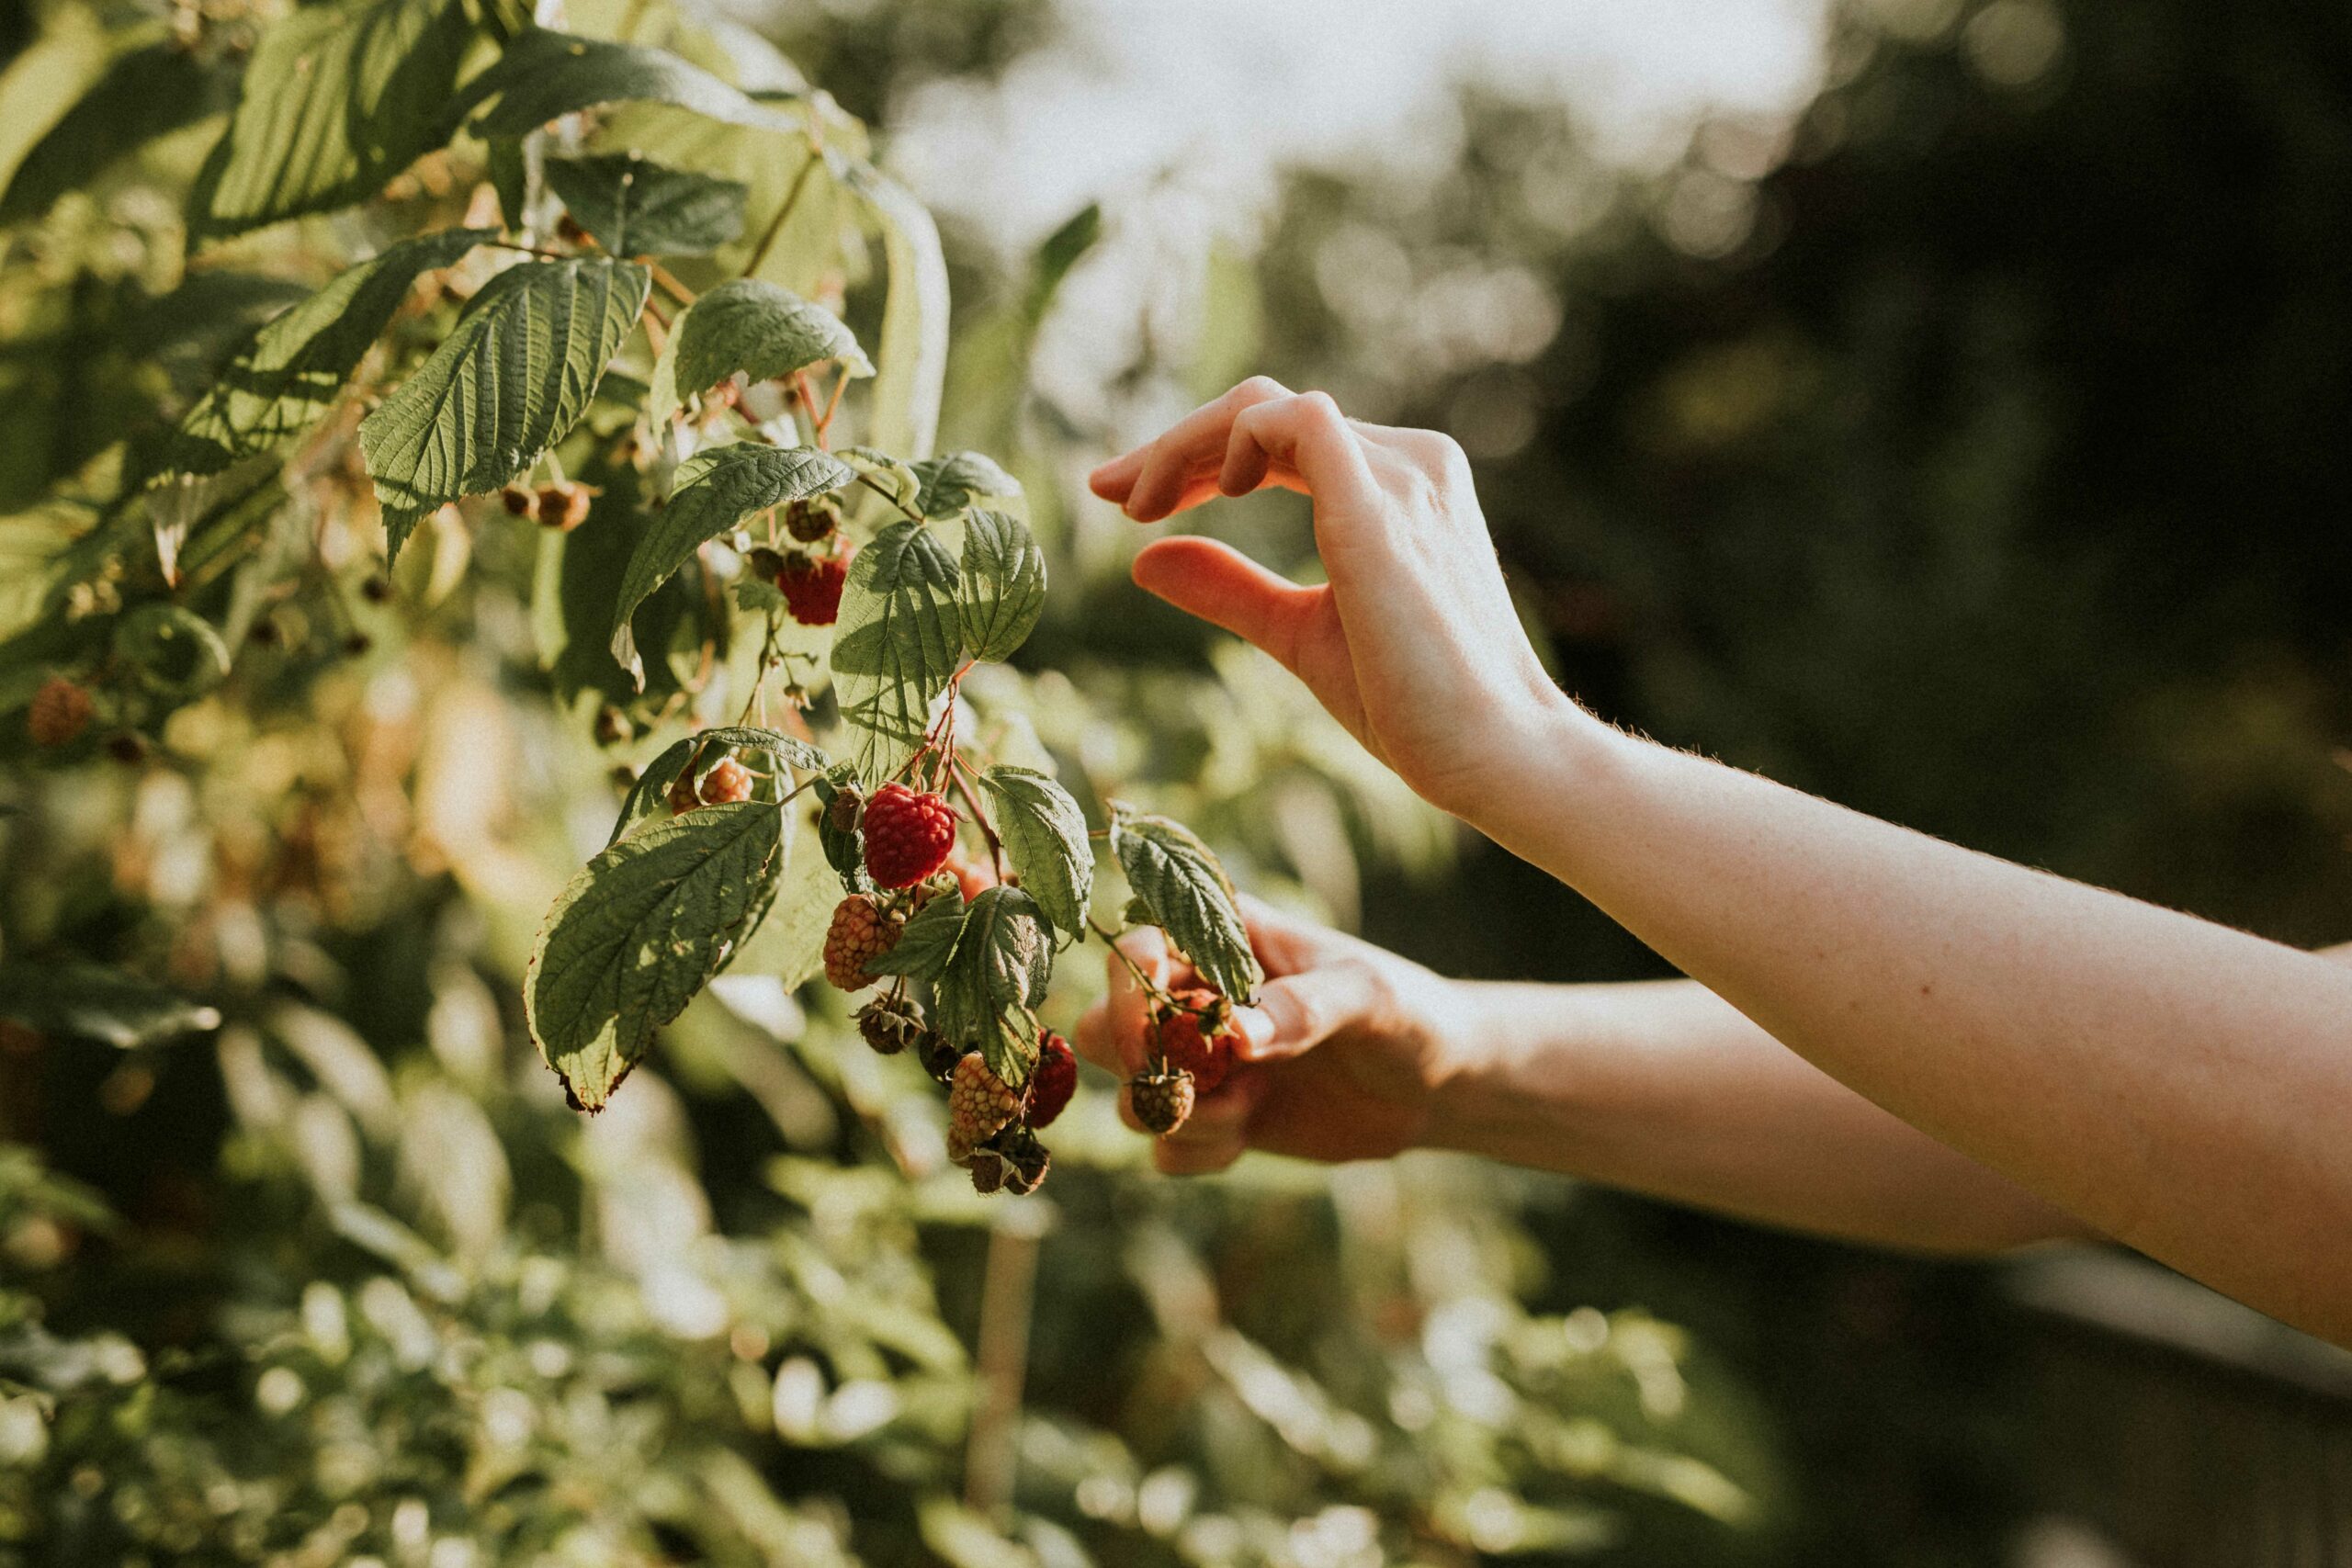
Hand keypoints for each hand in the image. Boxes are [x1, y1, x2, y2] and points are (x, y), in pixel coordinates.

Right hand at [1074, 896, 1471, 1174]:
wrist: (1437, 1083)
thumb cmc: (1405, 1012)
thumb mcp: (1367, 997)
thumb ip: (1303, 1008)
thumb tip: (1236, 1036)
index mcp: (1222, 939)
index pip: (1137, 947)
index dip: (1130, 986)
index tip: (1162, 1028)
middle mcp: (1195, 997)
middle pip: (1106, 1023)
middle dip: (1135, 1060)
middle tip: (1193, 1082)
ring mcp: (1202, 1063)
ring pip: (1129, 1091)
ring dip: (1177, 1112)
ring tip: (1247, 1107)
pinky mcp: (1217, 1119)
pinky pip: (1167, 1147)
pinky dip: (1198, 1151)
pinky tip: (1251, 1132)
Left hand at [1089, 378, 1579, 821]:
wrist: (1495, 754)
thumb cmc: (1415, 705)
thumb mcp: (1300, 634)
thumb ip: (1232, 589)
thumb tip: (1143, 560)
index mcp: (1398, 488)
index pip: (1282, 437)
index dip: (1197, 457)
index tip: (1127, 503)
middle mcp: (1408, 464)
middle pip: (1266, 411)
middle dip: (1176, 446)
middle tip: (1106, 491)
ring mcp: (1403, 476)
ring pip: (1269, 406)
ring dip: (1187, 443)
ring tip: (1135, 502)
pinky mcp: (1383, 505)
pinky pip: (1296, 420)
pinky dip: (1234, 441)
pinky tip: (1210, 494)